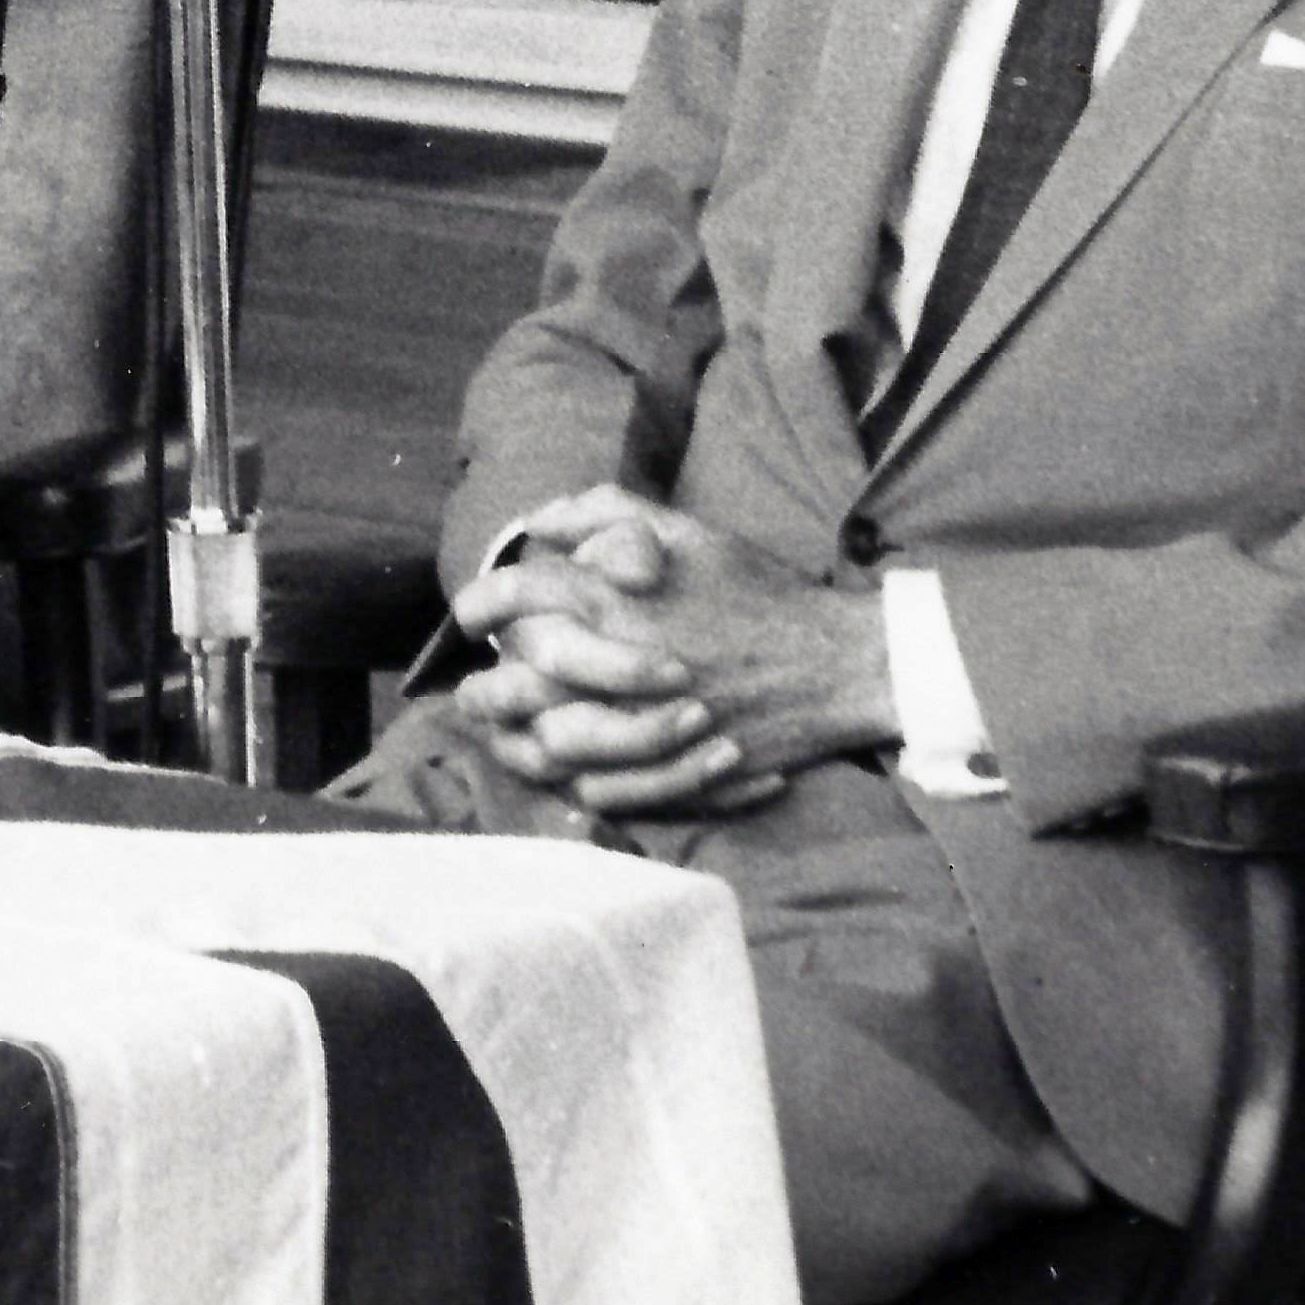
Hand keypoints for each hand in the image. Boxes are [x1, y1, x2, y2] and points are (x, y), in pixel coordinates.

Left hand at [448, 489, 890, 820]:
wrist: (834, 664)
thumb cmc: (757, 593)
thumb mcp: (686, 531)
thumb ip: (606, 513)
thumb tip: (541, 519)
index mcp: (614, 599)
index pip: (514, 598)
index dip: (478, 603)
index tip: (471, 614)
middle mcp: (617, 665)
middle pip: (512, 686)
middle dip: (482, 685)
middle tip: (482, 681)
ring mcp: (640, 728)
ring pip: (544, 748)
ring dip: (517, 739)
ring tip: (510, 730)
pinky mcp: (668, 775)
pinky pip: (594, 792)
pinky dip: (569, 783)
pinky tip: (562, 767)